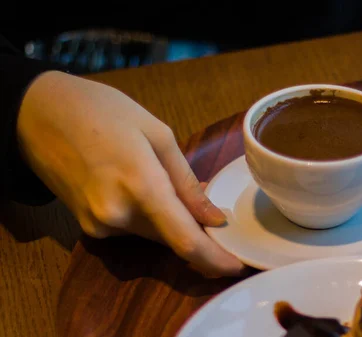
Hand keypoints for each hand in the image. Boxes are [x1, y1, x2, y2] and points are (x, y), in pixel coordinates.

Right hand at [17, 71, 243, 276]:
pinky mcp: (89, 226)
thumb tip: (213, 218)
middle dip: (195, 228)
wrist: (39, 114)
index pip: (185, 240)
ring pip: (153, 234)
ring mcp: (98, 224)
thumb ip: (186, 182)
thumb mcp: (157, 134)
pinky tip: (142, 186)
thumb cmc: (102, 111)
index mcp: (139, 185)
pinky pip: (132, 229)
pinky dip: (148, 216)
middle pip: (172, 238)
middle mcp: (116, 215)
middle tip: (206, 200)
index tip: (236, 265)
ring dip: (170, 219)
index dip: (215, 259)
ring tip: (165, 179)